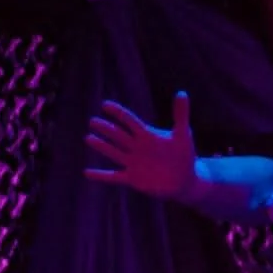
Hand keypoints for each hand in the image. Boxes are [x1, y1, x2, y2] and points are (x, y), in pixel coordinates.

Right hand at [84, 93, 200, 200]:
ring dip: (102, 146)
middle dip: (107, 129)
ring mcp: (133, 163)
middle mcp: (136, 147)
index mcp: (147, 135)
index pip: (129, 121)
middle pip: (118, 135)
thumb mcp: (183, 135)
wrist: (186, 179)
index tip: (105, 105)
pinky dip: (101, 176)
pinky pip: (114, 177)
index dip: (118, 113)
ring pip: (114, 152)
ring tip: (89, 138)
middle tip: (93, 121)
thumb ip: (180, 115)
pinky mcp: (133, 178)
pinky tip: (87, 173)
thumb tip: (182, 93)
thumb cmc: (184, 155)